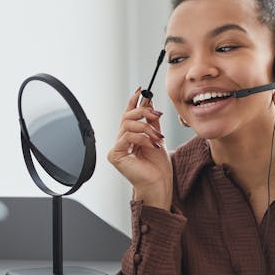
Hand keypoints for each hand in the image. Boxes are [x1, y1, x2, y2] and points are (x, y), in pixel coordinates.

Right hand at [107, 87, 172, 209]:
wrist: (159, 184)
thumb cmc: (158, 167)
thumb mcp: (157, 137)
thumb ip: (151, 121)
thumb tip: (149, 102)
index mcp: (129, 137)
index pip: (128, 115)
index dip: (134, 101)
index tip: (142, 90)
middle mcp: (120, 141)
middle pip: (126, 117)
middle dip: (143, 112)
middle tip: (157, 114)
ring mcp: (116, 148)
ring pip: (128, 125)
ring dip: (147, 128)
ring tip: (158, 138)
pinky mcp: (115, 155)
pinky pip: (128, 137)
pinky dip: (142, 138)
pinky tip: (152, 145)